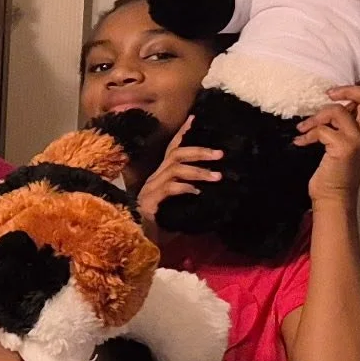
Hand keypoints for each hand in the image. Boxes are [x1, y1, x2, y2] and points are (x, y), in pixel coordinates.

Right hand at [135, 118, 222, 233]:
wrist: (140, 241)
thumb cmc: (162, 223)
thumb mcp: (180, 204)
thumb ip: (190, 192)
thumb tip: (213, 184)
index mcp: (161, 176)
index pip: (171, 149)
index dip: (182, 133)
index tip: (194, 119)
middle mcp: (154, 178)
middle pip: (176, 155)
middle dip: (199, 151)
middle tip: (220, 154)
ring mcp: (150, 189)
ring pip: (175, 169)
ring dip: (198, 171)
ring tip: (217, 176)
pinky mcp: (150, 203)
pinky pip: (170, 188)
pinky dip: (186, 188)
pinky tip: (198, 193)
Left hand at [299, 84, 359, 206]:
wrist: (334, 197)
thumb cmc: (336, 173)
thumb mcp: (344, 144)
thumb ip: (345, 125)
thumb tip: (334, 106)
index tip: (339, 93)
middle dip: (349, 90)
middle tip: (329, 94)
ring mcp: (356, 140)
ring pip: (338, 111)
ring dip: (316, 117)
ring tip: (304, 127)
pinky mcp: (343, 148)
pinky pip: (322, 130)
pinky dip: (307, 134)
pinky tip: (300, 141)